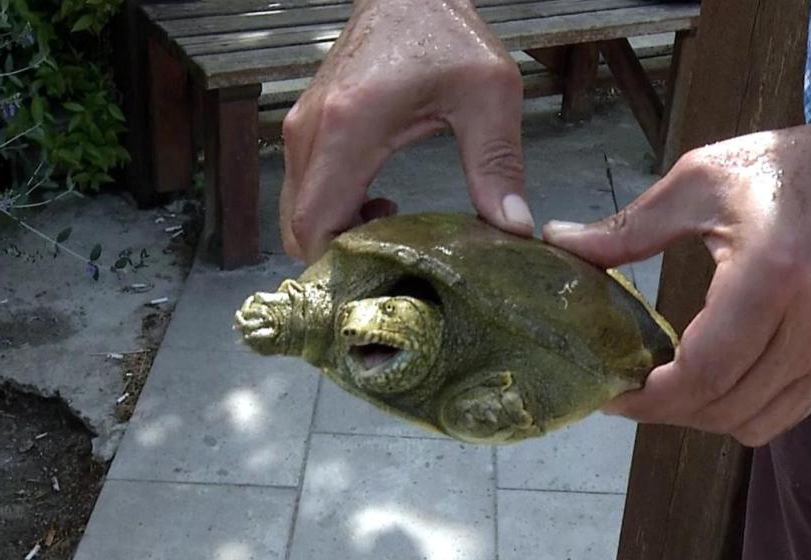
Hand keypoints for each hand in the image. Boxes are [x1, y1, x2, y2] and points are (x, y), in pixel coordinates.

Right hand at [279, 0, 533, 261]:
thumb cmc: (444, 33)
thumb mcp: (489, 95)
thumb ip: (498, 163)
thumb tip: (513, 227)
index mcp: (349, 127)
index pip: (316, 224)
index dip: (341, 264)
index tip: (384, 276)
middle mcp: (312, 132)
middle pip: (298, 228)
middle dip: (340, 258)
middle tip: (394, 263)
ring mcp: (301, 129)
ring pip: (297, 213)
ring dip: (336, 234)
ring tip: (391, 230)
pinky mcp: (306, 127)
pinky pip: (303, 190)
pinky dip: (331, 212)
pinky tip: (377, 204)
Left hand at [543, 119, 810, 446]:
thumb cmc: (790, 168)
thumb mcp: (701, 179)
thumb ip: (630, 226)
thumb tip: (560, 244)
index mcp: (770, 277)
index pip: (703, 371)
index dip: (649, 398)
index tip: (609, 392)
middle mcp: (808, 325)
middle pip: (723, 406)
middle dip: (665, 411)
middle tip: (624, 391)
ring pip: (753, 422)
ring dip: (701, 418)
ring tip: (663, 390)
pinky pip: (784, 415)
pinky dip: (739, 414)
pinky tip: (710, 385)